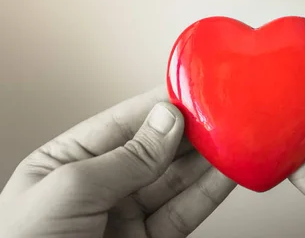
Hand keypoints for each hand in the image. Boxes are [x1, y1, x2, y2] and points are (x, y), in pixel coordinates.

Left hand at [0, 87, 235, 237]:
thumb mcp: (69, 191)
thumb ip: (124, 157)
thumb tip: (167, 120)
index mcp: (71, 161)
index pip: (125, 122)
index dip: (162, 104)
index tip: (196, 89)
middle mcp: (102, 185)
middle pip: (157, 148)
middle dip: (192, 129)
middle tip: (224, 111)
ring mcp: (127, 215)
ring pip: (178, 178)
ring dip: (208, 158)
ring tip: (235, 136)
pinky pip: (186, 210)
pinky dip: (211, 191)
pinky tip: (228, 172)